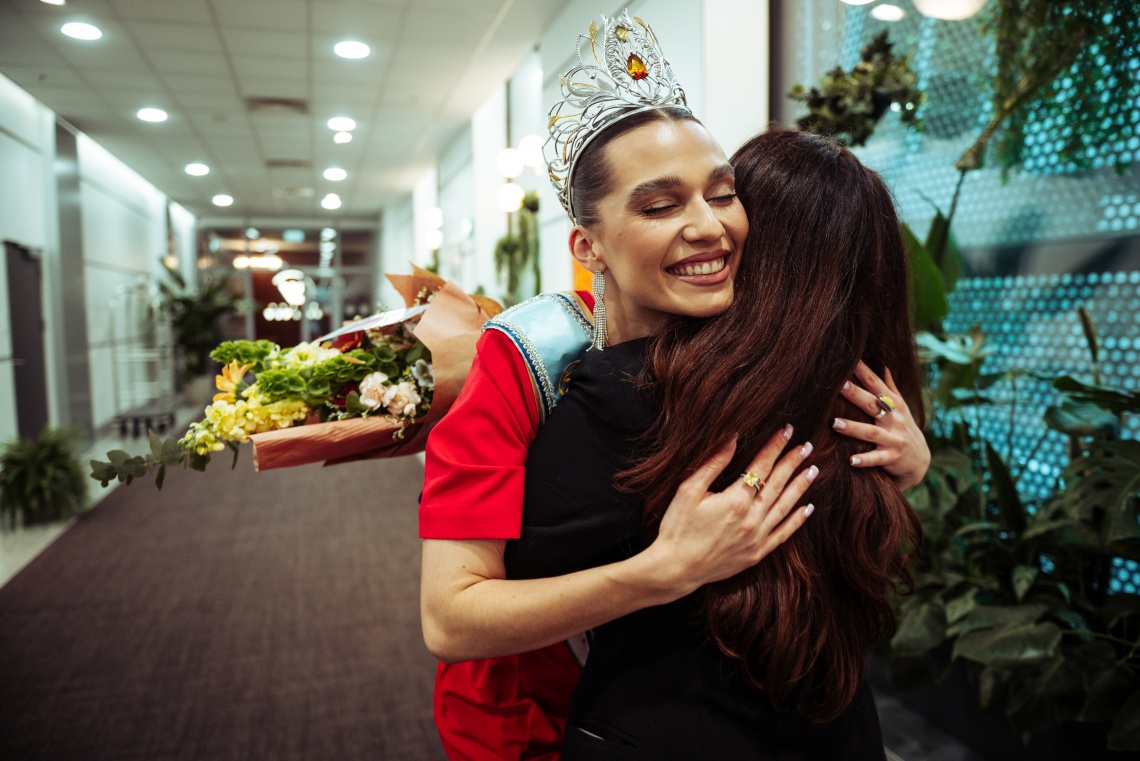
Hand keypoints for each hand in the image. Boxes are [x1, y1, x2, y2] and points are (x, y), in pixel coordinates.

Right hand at [647, 426, 817, 595]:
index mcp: (736, 500)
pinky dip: (797, 521)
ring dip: (801, 487)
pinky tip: (808, 508)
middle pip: (778, 484)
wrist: (675, 569)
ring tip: (812, 470)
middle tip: (807, 446)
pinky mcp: (756, 554)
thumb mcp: (688, 491)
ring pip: (785, 507)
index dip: (775, 446)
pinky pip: (783, 534)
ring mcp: (757, 538)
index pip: (761, 466)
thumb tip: (732, 438)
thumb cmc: (677, 527)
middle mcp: (752, 518)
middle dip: (793, 462)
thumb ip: (713, 464)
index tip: (786, 431)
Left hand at [833, 361, 929, 489]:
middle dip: (855, 394)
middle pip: (872, 404)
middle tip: (838, 385)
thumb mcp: (900, 407)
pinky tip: (851, 460)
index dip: (862, 371)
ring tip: (834, 423)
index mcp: (893, 404)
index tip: (848, 358)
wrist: (921, 460)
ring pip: (872, 432)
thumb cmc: (904, 428)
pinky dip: (865, 459)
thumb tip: (884, 364)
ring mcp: (894, 438)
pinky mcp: (893, 457)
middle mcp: (894, 419)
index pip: (875, 383)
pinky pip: (878, 458)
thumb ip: (890, 387)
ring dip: (853, 428)